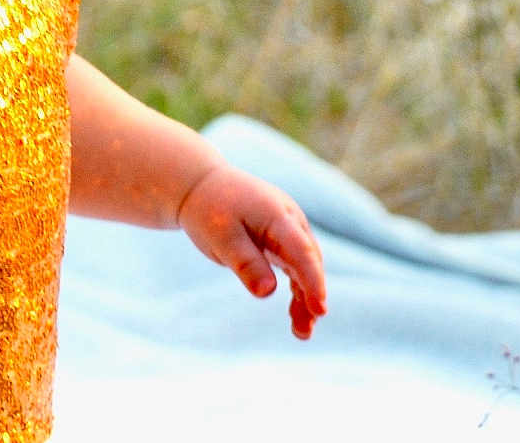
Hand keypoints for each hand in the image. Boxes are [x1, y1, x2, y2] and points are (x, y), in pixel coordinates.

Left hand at [176, 165, 326, 339]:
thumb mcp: (221, 236)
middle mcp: (289, 220)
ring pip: (305, 266)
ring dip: (306, 297)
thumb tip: (267, 292)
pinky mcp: (281, 237)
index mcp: (277, 215)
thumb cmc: (209, 209)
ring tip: (301, 332)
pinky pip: (296, 265)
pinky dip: (298, 288)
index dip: (313, 282)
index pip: (302, 252)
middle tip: (303, 331)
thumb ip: (245, 262)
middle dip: (311, 296)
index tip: (319, 310)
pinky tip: (296, 314)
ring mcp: (287, 228)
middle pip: (308, 262)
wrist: (200, 186)